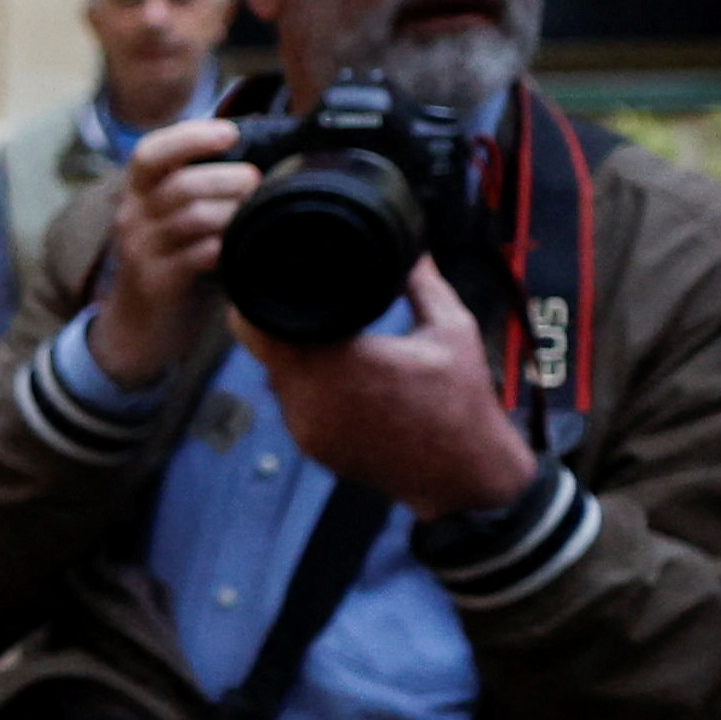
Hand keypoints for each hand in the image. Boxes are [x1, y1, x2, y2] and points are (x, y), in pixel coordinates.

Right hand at [91, 112, 251, 391]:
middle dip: (228, 179)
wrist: (136, 326)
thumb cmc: (168, 262)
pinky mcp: (156, 282)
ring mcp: (142, 251)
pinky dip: (227, 247)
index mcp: (137, 193)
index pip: (151, 153)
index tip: (230, 133)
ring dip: (233, 211)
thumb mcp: (171, 219)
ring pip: (193, 217)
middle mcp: (132, 217)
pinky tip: (242, 247)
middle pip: (181, 184)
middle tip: (257, 181)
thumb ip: (199, 190)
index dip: (189, 137)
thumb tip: (259, 158)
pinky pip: (198, 255)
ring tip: (257, 212)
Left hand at [246, 252, 537, 521]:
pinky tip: (334, 371)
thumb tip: (409, 244)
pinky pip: (292, 403)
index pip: (258, 325)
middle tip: (296, 296)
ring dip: (292, 355)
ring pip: (274, 375)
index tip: (269, 277)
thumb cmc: (463, 400)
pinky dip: (305, 384)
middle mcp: (309, 398)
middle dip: (275, 322)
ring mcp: (305, 428)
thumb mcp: (451, 329)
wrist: (466, 474)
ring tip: (323, 333)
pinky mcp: (311, 447)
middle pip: (261, 348)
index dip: (254, 300)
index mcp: (337, 363)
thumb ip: (422, 282)